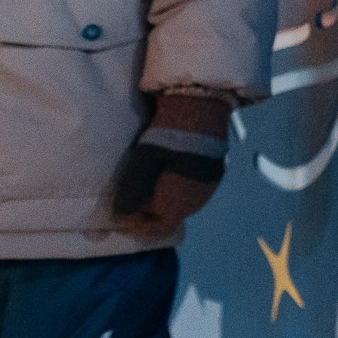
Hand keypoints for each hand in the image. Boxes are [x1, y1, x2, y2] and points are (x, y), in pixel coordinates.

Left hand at [111, 92, 231, 237]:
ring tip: (152, 189)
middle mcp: (196, 201)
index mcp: (177, 203)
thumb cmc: (168, 138)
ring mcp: (209, 187)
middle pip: (172, 216)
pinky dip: (180, 191)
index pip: (158, 226)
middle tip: (136, 203)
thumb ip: (131, 193)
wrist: (201, 111)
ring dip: (167, 202)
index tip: (126, 216)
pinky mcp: (216, 173)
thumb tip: (121, 213)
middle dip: (153, 214)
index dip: (140, 224)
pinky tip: (171, 177)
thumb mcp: (141, 165)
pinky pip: (195, 192)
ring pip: (185, 205)